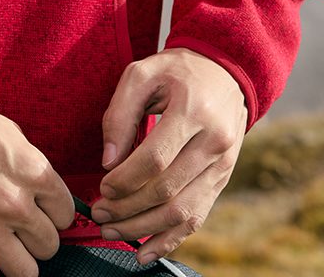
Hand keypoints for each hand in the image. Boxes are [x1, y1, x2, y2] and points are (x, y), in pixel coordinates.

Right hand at [0, 99, 74, 276]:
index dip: (54, 214)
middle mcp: (16, 204)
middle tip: (22, 227)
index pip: (66, 215)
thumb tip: (46, 195)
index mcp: (34, 173)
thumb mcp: (12, 135)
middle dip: (37, 237)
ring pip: (26, 271)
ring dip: (18, 259)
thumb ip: (33, 168)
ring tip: (6, 244)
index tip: (43, 212)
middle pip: (48, 245)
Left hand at [90, 48, 246, 265]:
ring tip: (113, 232)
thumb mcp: (142, 74)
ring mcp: (223, 165)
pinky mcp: (222, 179)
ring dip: (143, 229)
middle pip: (167, 190)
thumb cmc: (176, 71)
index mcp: (193, 110)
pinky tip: (145, 252)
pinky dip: (170, 240)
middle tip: (100, 214)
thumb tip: (108, 161)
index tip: (102, 186)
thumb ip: (120, 113)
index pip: (156, 159)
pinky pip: (197, 217)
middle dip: (128, 208)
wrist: (224, 71)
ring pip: (182, 211)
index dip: (125, 179)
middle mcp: (214, 142)